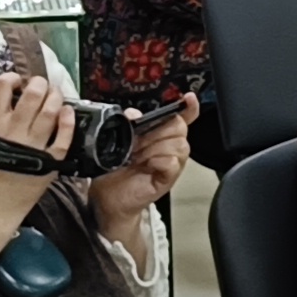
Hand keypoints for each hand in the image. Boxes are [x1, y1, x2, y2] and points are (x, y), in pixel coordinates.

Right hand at [0, 70, 72, 222]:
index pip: (3, 89)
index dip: (10, 78)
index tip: (14, 82)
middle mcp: (15, 133)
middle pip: (33, 95)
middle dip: (37, 83)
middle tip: (37, 85)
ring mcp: (35, 147)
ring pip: (51, 112)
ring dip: (55, 97)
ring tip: (53, 94)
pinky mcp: (50, 162)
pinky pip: (65, 138)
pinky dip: (68, 121)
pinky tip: (67, 112)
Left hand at [88, 97, 196, 245]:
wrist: (108, 198)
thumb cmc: (114, 170)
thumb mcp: (119, 141)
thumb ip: (131, 124)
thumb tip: (134, 114)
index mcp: (160, 135)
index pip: (182, 117)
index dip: (189, 107)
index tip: (188, 98)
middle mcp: (168, 147)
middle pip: (179, 127)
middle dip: (158, 131)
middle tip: (139, 141)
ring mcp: (171, 163)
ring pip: (178, 144)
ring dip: (155, 148)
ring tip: (140, 156)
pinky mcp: (167, 178)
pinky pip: (173, 163)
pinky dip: (160, 161)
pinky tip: (149, 165)